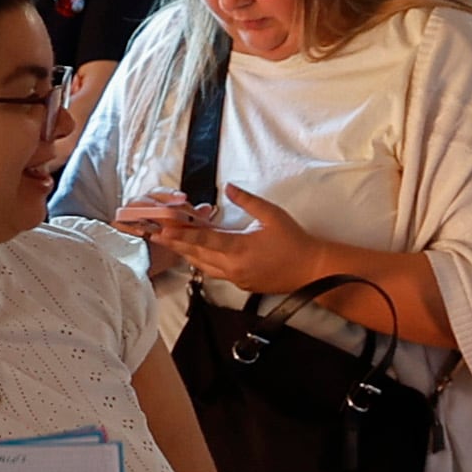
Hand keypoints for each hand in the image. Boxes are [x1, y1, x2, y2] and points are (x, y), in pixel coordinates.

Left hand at [120, 181, 325, 293]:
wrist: (312, 271)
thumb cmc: (294, 241)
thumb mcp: (273, 215)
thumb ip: (248, 201)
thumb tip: (228, 187)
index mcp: (239, 249)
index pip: (203, 241)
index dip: (181, 235)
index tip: (163, 230)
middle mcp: (233, 267)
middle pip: (197, 256)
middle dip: (177, 244)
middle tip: (158, 234)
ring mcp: (236, 278)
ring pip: (204, 266)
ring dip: (188, 254)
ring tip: (173, 243)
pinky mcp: (242, 284)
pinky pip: (215, 273)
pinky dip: (203, 262)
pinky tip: (198, 254)